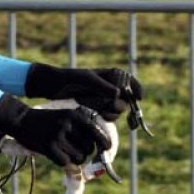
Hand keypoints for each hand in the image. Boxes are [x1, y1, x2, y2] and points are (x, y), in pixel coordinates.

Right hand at [0, 94, 110, 166]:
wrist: (22, 120)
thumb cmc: (47, 120)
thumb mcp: (65, 115)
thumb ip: (81, 126)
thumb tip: (98, 145)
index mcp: (74, 115)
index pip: (96, 131)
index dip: (104, 142)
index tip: (107, 147)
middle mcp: (68, 124)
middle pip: (89, 148)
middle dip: (85, 152)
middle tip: (76, 150)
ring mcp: (58, 136)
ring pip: (79, 157)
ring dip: (75, 159)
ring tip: (67, 153)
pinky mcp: (48, 147)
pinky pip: (65, 162)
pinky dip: (63, 161)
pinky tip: (56, 154)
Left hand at [25, 63, 142, 121]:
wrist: (55, 87)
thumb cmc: (71, 78)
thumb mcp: (87, 79)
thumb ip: (102, 86)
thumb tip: (118, 95)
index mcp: (113, 76)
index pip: (132, 82)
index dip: (137, 90)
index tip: (138, 98)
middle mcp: (112, 89)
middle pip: (126, 101)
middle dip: (118, 104)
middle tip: (106, 103)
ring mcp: (105, 100)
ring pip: (118, 111)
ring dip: (109, 111)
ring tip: (94, 106)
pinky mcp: (98, 110)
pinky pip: (109, 117)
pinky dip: (104, 116)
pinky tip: (94, 113)